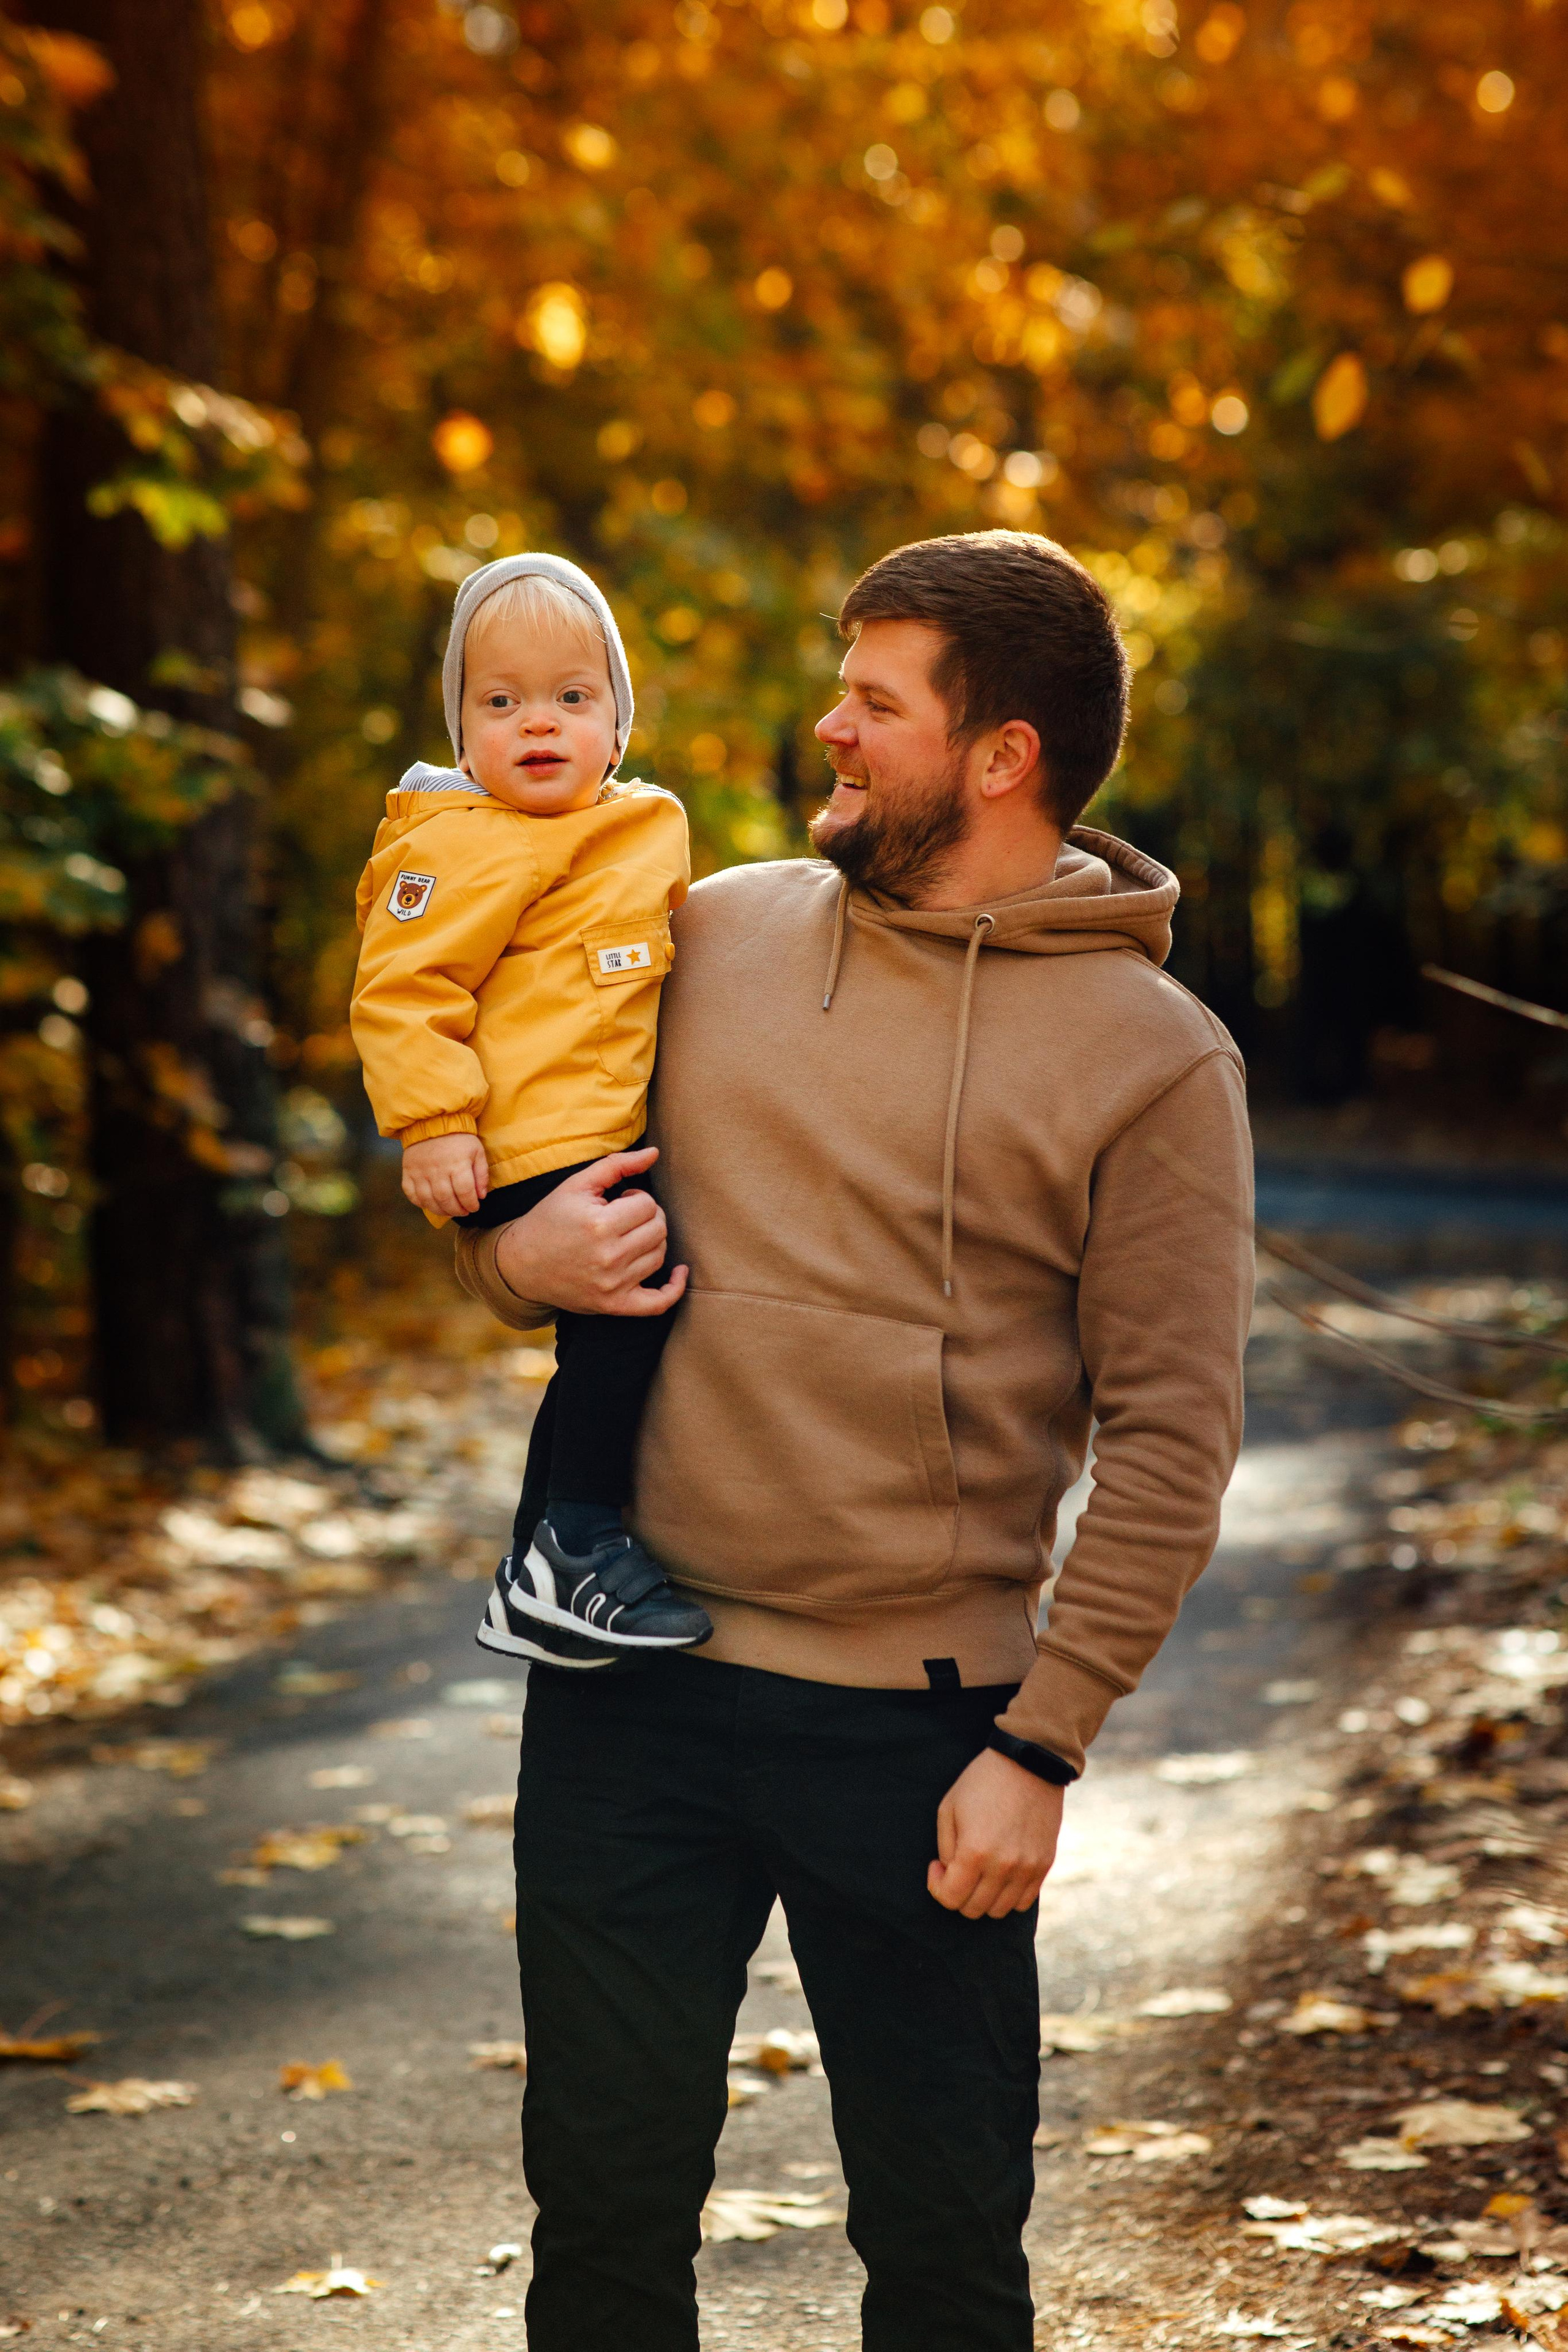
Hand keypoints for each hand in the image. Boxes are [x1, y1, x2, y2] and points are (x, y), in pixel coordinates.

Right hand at [402, 1131, 488, 1217]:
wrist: (433, 1122)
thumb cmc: (459, 1138)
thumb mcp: (477, 1151)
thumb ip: (482, 1174)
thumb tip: (481, 1196)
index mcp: (457, 1164)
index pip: (465, 1193)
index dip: (471, 1204)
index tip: (474, 1207)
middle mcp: (437, 1169)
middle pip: (446, 1199)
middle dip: (457, 1210)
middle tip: (463, 1211)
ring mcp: (420, 1171)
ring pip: (428, 1200)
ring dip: (440, 1210)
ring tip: (449, 1210)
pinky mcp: (408, 1171)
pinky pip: (411, 1194)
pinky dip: (420, 1203)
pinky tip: (431, 1203)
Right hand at [492, 1145, 687, 1318]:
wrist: (521, 1264)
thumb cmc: (550, 1219)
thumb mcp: (577, 1185)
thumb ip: (617, 1165)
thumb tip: (655, 1153)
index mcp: (599, 1225)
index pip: (648, 1205)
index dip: (637, 1198)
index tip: (619, 1201)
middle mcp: (609, 1257)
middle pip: (658, 1230)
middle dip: (647, 1217)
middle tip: (625, 1218)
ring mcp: (612, 1285)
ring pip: (660, 1256)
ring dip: (652, 1242)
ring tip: (629, 1237)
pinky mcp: (614, 1305)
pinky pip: (659, 1303)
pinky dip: (675, 1289)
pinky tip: (680, 1273)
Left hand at [928, 1748, 1063, 1919]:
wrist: (1029, 1763)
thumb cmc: (982, 1782)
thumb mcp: (949, 1808)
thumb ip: (946, 1849)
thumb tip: (950, 1874)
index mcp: (975, 1852)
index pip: (950, 1898)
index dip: (936, 1886)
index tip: (937, 1866)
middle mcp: (1004, 1867)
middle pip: (974, 1909)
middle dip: (957, 1894)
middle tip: (955, 1869)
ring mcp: (1028, 1868)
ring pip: (999, 1910)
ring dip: (982, 1898)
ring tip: (978, 1872)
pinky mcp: (1044, 1865)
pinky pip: (1023, 1901)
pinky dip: (1008, 1896)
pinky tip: (1000, 1873)